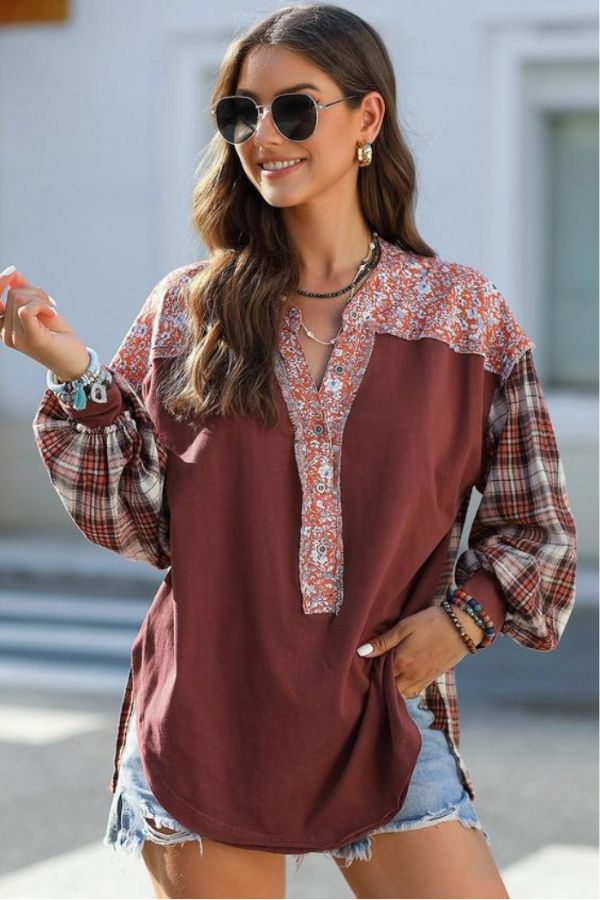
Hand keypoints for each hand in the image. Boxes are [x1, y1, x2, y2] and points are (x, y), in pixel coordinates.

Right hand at [0, 267, 90, 379]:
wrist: (76, 361)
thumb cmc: (59, 337)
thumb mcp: (41, 310)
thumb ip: (26, 294)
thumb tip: (14, 274)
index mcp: (5, 327)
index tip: (12, 272)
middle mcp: (6, 334)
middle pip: (13, 294)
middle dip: (36, 292)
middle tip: (51, 305)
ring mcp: (16, 337)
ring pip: (20, 298)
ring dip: (42, 299)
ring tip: (52, 312)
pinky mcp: (30, 338)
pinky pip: (26, 308)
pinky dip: (43, 305)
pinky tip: (53, 314)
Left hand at [355, 606, 484, 698]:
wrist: (463, 627)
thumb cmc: (431, 622)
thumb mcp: (405, 626)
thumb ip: (383, 641)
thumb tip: (361, 653)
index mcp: (402, 662)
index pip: (379, 676)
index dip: (370, 674)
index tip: (362, 670)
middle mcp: (411, 676)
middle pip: (389, 689)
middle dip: (379, 685)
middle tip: (371, 675)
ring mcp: (423, 679)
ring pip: (402, 694)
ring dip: (392, 690)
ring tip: (384, 678)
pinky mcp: (432, 679)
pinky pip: (414, 692)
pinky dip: (404, 690)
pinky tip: (400, 680)